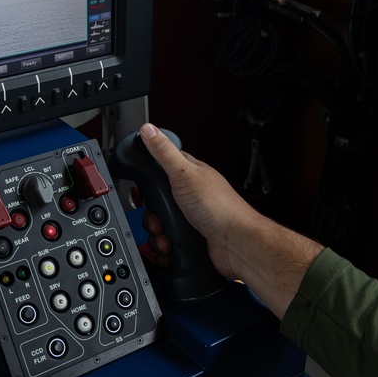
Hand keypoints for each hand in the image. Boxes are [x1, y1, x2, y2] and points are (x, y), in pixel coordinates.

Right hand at [138, 123, 255, 279]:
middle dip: (151, 212)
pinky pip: (167, 241)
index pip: (161, 167)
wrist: (236, 244)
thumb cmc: (220, 207)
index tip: (141, 185)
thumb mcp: (185, 174)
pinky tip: (172, 246)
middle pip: (155, 200)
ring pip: (159, 222)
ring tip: (167, 233)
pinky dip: (165, 247)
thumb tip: (149, 129)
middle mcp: (189, 195)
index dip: (148, 176)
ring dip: (158, 233)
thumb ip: (164, 152)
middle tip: (158, 213)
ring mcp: (189, 218)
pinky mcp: (189, 238)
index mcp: (190, 174)